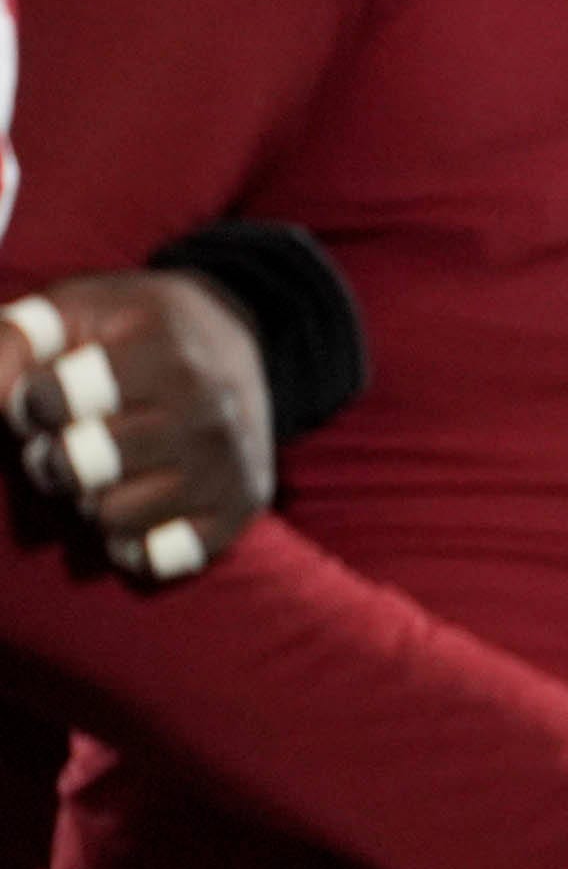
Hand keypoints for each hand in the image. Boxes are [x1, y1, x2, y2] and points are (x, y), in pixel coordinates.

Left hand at [0, 277, 277, 579]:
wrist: (235, 345)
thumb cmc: (131, 334)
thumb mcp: (73, 312)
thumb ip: (16, 340)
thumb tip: (4, 398)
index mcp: (161, 348)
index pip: (51, 400)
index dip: (34, 402)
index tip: (52, 390)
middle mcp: (205, 407)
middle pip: (79, 467)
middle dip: (56, 457)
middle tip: (74, 439)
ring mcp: (229, 461)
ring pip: (112, 516)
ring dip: (93, 499)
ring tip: (108, 471)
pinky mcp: (243, 505)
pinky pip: (161, 556)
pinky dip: (135, 541)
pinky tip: (138, 506)